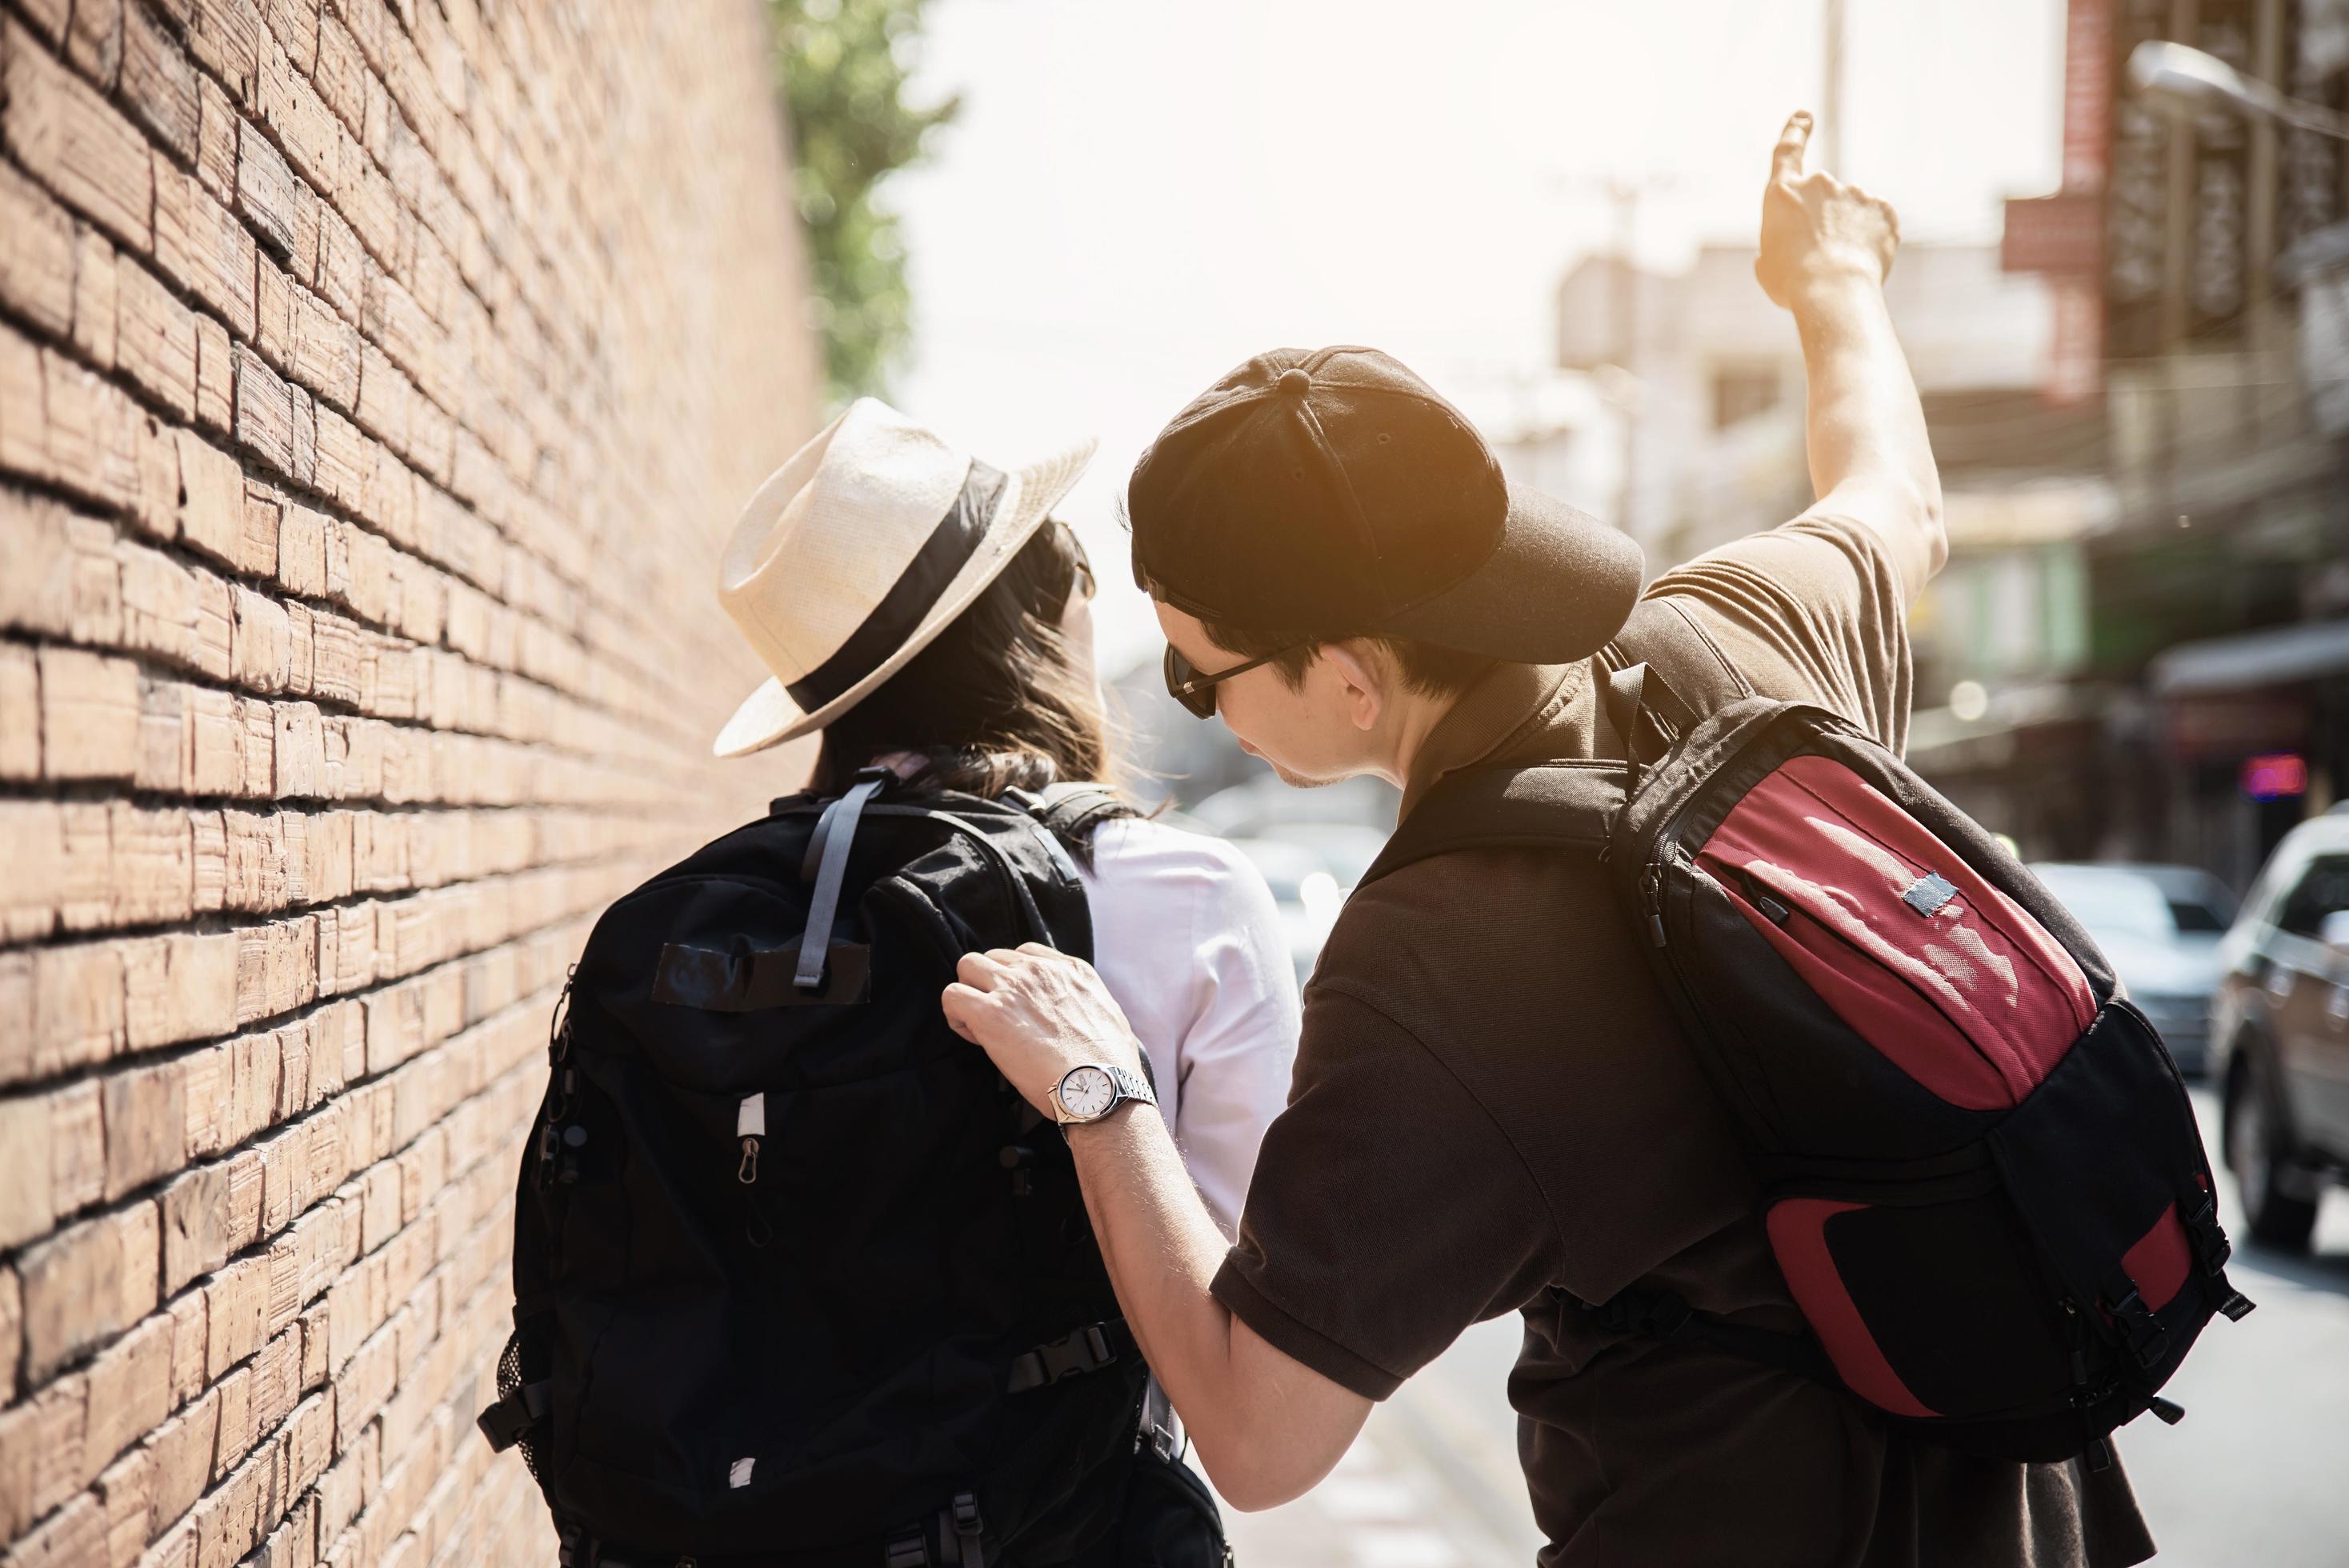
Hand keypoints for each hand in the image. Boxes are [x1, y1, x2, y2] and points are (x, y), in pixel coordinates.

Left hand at [943, 943, 1148, 1121]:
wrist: (1098, 1088)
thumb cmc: (1107, 1066)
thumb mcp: (1109, 1015)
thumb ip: (1085, 1002)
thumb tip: (1075, 1015)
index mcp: (1071, 971)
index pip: (1026, 954)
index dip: (1015, 980)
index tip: (1020, 1008)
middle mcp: (1040, 971)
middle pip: (994, 957)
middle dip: (989, 984)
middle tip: (997, 1017)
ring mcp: (1013, 988)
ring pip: (968, 966)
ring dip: (970, 993)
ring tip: (980, 1025)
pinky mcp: (991, 1013)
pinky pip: (952, 995)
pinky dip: (955, 1014)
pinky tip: (972, 1036)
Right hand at [1755, 110, 1899, 309]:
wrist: (1833, 291)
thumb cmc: (1792, 284)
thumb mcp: (1768, 267)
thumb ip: (1777, 246)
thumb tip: (1788, 246)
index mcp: (1782, 194)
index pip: (1787, 150)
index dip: (1795, 131)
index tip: (1804, 116)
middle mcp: (1819, 183)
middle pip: (1821, 198)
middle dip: (1823, 222)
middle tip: (1818, 258)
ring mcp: (1854, 193)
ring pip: (1851, 212)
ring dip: (1847, 234)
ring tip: (1840, 267)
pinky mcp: (1883, 208)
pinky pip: (1876, 223)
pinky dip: (1871, 240)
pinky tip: (1862, 262)